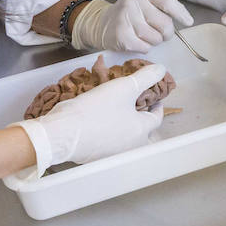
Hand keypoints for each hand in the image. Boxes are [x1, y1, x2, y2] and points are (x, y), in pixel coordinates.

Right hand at [16, 62, 166, 168]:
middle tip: (136, 105)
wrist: (63, 133)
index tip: (154, 98)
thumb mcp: (124, 87)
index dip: (157, 105)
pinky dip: (109, 132)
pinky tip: (100, 121)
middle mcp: (131, 146)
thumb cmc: (97, 110)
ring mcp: (113, 154)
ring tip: (117, 110)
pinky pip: (109, 143)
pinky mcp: (96, 156)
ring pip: (126, 138)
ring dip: (125, 125)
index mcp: (141, 131)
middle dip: (142, 118)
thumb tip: (162, 70)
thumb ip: (145, 77)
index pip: (157, 118)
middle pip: (144, 132)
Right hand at [69, 0, 192, 51]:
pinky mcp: (121, 36)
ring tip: (144, 35)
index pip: (166, 0)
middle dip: (166, 33)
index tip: (188, 21)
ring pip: (156, 38)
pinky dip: (144, 48)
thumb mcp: (144, 2)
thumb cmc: (131, 14)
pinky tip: (136, 41)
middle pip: (165, 24)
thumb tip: (186, 20)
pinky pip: (145, 47)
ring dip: (154, 41)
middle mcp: (133, 2)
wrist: (102, 24)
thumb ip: (162, 6)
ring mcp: (126, 19)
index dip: (180, 12)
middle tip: (160, 33)